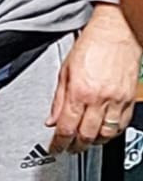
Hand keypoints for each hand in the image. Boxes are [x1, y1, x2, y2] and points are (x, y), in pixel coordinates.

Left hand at [46, 4, 140, 152]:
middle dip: (76, 146)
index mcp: (79, 91)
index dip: (59, 143)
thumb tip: (51, 120)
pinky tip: (104, 132)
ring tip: (85, 142)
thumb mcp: (64, 71)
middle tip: (69, 148)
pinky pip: (122, 124)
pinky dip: (112, 132)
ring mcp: (117, 100)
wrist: (116, 33)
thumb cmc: (91, 45)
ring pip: (106, 133)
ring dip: (94, 141)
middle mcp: (99, 98)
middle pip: (86, 134)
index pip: (67, 127)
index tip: (55, 148)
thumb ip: (58, 99)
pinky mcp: (129, 99)